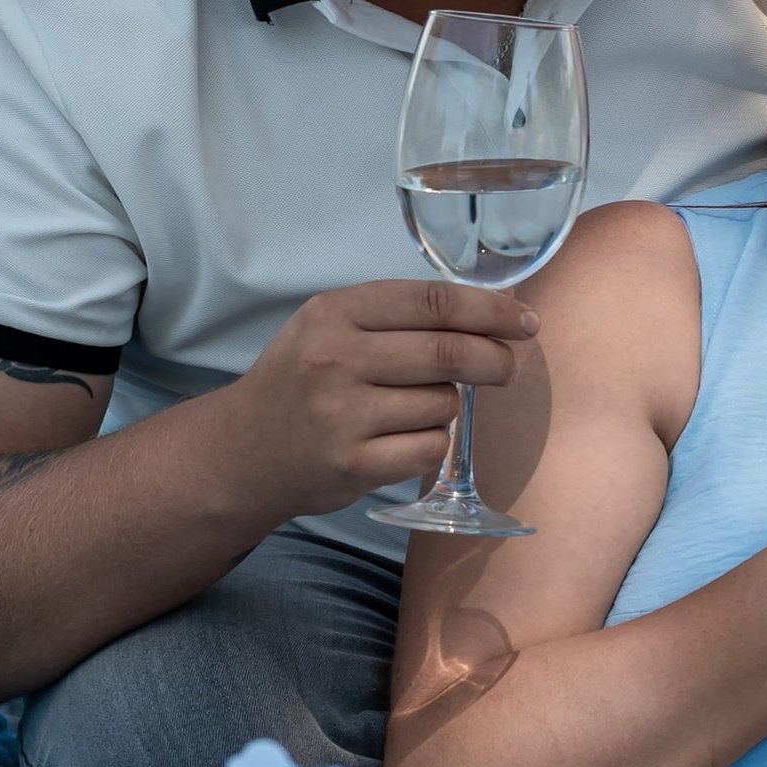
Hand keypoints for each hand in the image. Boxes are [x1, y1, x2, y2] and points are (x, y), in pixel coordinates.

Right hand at [217, 280, 536, 522]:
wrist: (242, 450)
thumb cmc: (299, 381)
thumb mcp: (329, 327)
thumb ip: (396, 316)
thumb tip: (490, 312)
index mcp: (334, 313)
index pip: (431, 302)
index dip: (488, 310)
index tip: (524, 320)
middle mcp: (336, 359)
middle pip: (447, 352)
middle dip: (493, 359)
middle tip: (506, 366)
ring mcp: (344, 415)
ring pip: (443, 404)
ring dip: (447, 406)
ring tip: (414, 408)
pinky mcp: (354, 464)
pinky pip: (430, 447)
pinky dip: (433, 443)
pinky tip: (405, 438)